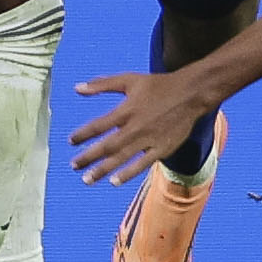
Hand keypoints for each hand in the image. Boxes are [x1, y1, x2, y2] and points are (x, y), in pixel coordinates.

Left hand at [69, 69, 214, 184]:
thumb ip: (102, 84)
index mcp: (126, 109)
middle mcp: (135, 127)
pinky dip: (128, 173)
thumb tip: (77, 88)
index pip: (99, 125)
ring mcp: (149, 139)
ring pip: (122, 158)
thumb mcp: (129, 80)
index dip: (83, 134)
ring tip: (87, 180)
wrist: (190, 93)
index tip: (71, 141)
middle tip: (74, 166)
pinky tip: (114, 181)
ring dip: (103, 170)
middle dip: (88, 157)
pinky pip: (142, 164)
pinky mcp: (162, 148)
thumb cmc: (157, 85)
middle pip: (107, 146)